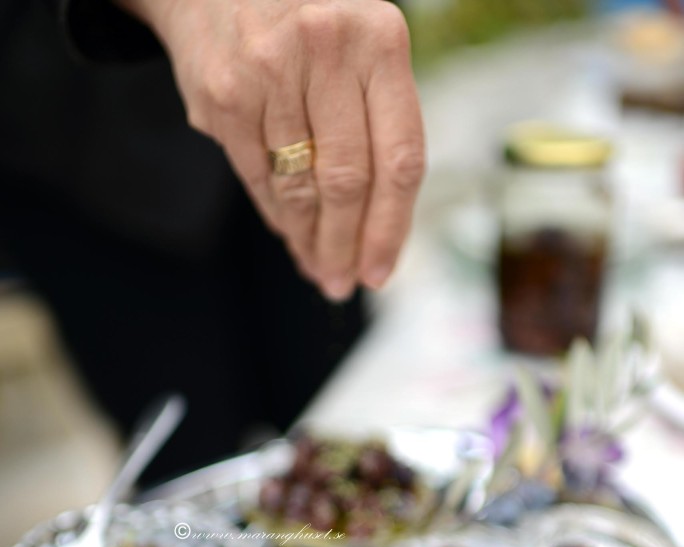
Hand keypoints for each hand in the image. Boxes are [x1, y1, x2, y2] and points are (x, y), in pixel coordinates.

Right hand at [118, 0, 424, 298]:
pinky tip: (289, 232)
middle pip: (348, 182)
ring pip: (299, 187)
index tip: (380, 272)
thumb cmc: (309, 31)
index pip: (400, 159)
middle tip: (341, 282)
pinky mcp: (225, 93)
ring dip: (308, 240)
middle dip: (345, 246)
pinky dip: (277, 213)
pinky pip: (258, 177)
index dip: (391, 228)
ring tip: (317, 267)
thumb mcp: (361, 51)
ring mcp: (271, 70)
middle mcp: (329, 48)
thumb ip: (378, 123)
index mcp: (381, 40)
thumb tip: (378, 229)